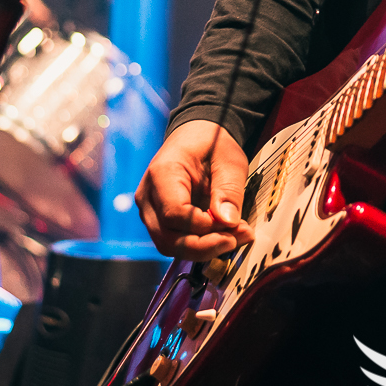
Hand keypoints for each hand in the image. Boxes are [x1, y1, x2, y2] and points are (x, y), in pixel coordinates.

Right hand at [135, 120, 253, 260]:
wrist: (196, 137)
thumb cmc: (211, 144)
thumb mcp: (229, 160)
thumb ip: (228, 190)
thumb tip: (227, 222)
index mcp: (162, 174)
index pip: (174, 214)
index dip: (204, 227)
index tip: (232, 224)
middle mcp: (147, 196)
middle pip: (168, 238)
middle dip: (205, 246)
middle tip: (237, 239)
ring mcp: (149, 210)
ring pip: (169, 245)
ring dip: (203, 249)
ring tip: (234, 238)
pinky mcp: (158, 220)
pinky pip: (174, 241)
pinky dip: (199, 244)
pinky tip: (223, 236)